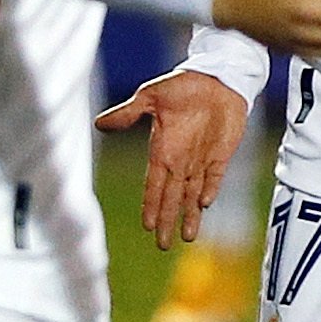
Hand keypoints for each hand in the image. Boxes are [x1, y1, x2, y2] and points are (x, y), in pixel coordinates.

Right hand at [95, 70, 246, 249]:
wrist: (217, 76)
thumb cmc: (183, 84)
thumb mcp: (152, 96)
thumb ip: (130, 112)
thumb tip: (99, 123)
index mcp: (162, 148)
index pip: (154, 184)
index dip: (151, 205)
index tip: (147, 226)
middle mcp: (180, 159)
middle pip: (172, 197)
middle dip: (167, 220)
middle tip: (163, 245)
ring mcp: (201, 158)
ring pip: (193, 194)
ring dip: (190, 215)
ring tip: (186, 237)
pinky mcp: (221, 154)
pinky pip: (214, 177)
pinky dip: (209, 190)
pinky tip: (204, 205)